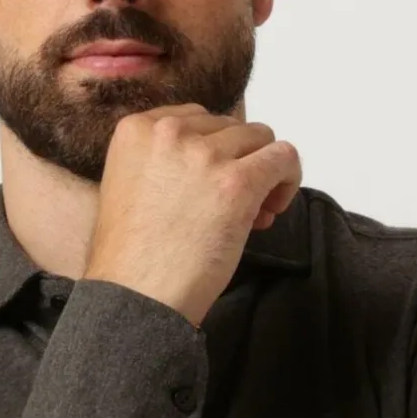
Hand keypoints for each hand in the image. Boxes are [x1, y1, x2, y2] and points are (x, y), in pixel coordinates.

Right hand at [83, 102, 301, 326]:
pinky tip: (274, 208)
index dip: (214, 152)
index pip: (197, 119)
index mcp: (137, 130)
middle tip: (236, 209)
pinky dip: (287, 178)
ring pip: (261, 139)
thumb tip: (218, 163)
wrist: (136, 298)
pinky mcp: (237, 182)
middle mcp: (169, 132)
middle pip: (230, 128)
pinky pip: (283, 158)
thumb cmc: (131, 262)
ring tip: (254, 215)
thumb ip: (163, 164)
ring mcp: (205, 155)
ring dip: (263, 173)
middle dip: (238, 163)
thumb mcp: (129, 189)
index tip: (212, 187)